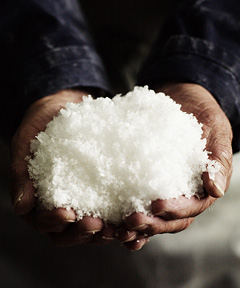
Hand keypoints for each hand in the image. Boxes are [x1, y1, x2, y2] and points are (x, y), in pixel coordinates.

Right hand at [11, 89, 114, 245]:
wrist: (62, 110)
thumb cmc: (39, 126)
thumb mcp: (25, 145)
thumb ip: (20, 173)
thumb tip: (22, 207)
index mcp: (39, 201)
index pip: (43, 221)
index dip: (53, 221)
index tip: (67, 212)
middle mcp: (62, 205)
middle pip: (70, 231)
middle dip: (82, 232)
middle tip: (96, 224)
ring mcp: (84, 200)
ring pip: (93, 226)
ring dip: (105, 230)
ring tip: (118, 226)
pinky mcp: (103, 191)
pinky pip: (112, 207)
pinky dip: (121, 215)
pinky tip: (133, 210)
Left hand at [116, 83, 232, 250]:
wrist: (185, 102)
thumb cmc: (204, 117)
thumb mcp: (216, 133)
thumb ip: (218, 160)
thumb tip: (215, 190)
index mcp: (202, 188)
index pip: (192, 206)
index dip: (176, 209)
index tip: (157, 204)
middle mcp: (183, 194)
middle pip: (169, 219)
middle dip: (151, 223)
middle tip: (131, 220)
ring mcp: (163, 191)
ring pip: (152, 216)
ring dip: (136, 226)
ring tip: (118, 229)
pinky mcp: (144, 182)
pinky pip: (136, 201)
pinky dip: (125, 214)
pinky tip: (112, 221)